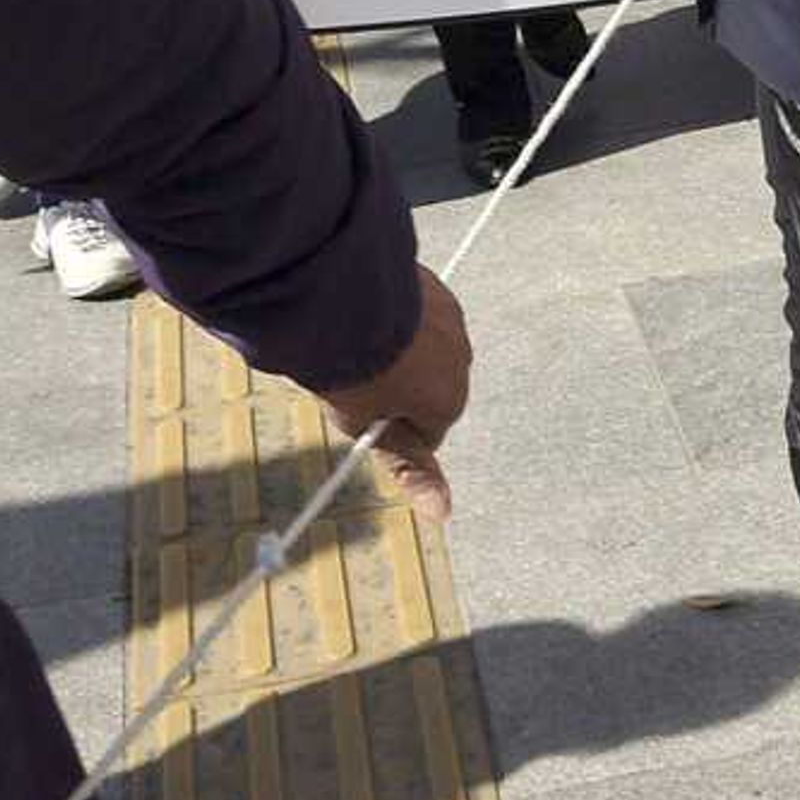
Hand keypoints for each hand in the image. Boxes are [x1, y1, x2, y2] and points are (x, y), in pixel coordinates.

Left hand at [312, 265, 470, 518]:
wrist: (338, 294)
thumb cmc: (350, 367)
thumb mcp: (367, 425)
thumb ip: (408, 468)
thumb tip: (444, 512)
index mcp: (449, 401)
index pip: (422, 429)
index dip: (385, 422)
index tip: (356, 407)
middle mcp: (461, 360)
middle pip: (426, 386)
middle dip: (395, 384)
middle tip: (351, 376)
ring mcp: (451, 320)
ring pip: (423, 348)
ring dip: (397, 347)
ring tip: (354, 341)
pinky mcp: (435, 287)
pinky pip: (419, 314)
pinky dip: (397, 316)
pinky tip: (365, 313)